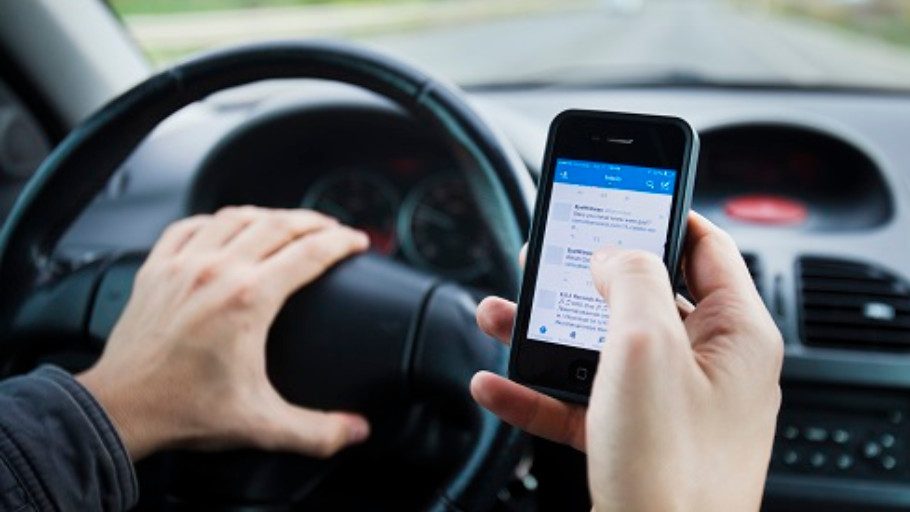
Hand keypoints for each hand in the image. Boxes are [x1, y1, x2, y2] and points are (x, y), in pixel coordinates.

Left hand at [77, 207, 371, 460]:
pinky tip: (224, 227)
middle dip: (313, 221)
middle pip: (277, 224)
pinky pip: (190, 226)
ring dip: (268, 214)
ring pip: (235, 217)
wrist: (121, 410)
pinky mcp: (156, 269)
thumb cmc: (183, 411)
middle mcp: (217, 272)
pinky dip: (215, 221)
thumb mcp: (262, 424)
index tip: (358, 241)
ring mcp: (183, 265)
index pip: (310, 252)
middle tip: (332, 228)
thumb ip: (317, 431)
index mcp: (249, 299)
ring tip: (286, 222)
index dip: (342, 242)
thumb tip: (356, 431)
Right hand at [471, 213, 782, 511]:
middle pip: (643, 297)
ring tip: (501, 315)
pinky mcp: (634, 439)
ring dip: (547, 332)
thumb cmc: (672, 468)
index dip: (664, 215)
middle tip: (549, 258)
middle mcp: (707, 367)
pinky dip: (539, 390)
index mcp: (734, 334)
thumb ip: (631, 278)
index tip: (623, 197)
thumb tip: (614, 253)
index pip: (706, 248)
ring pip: (602, 348)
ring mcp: (670, 406)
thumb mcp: (646, 346)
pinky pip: (582, 401)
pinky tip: (498, 384)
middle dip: (585, 278)